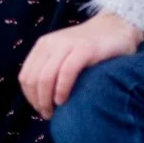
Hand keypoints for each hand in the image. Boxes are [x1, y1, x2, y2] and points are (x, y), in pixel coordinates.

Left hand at [18, 12, 143, 118]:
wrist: (117, 28)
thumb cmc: (91, 49)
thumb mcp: (64, 55)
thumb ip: (51, 70)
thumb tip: (40, 100)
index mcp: (43, 46)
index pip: (25, 76)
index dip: (30, 97)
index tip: (41, 109)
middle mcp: (51, 43)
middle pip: (33, 79)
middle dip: (38, 102)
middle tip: (48, 115)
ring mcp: (67, 44)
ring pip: (45, 77)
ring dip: (46, 100)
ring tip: (55, 112)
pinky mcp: (85, 48)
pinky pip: (66, 72)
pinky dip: (61, 90)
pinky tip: (63, 100)